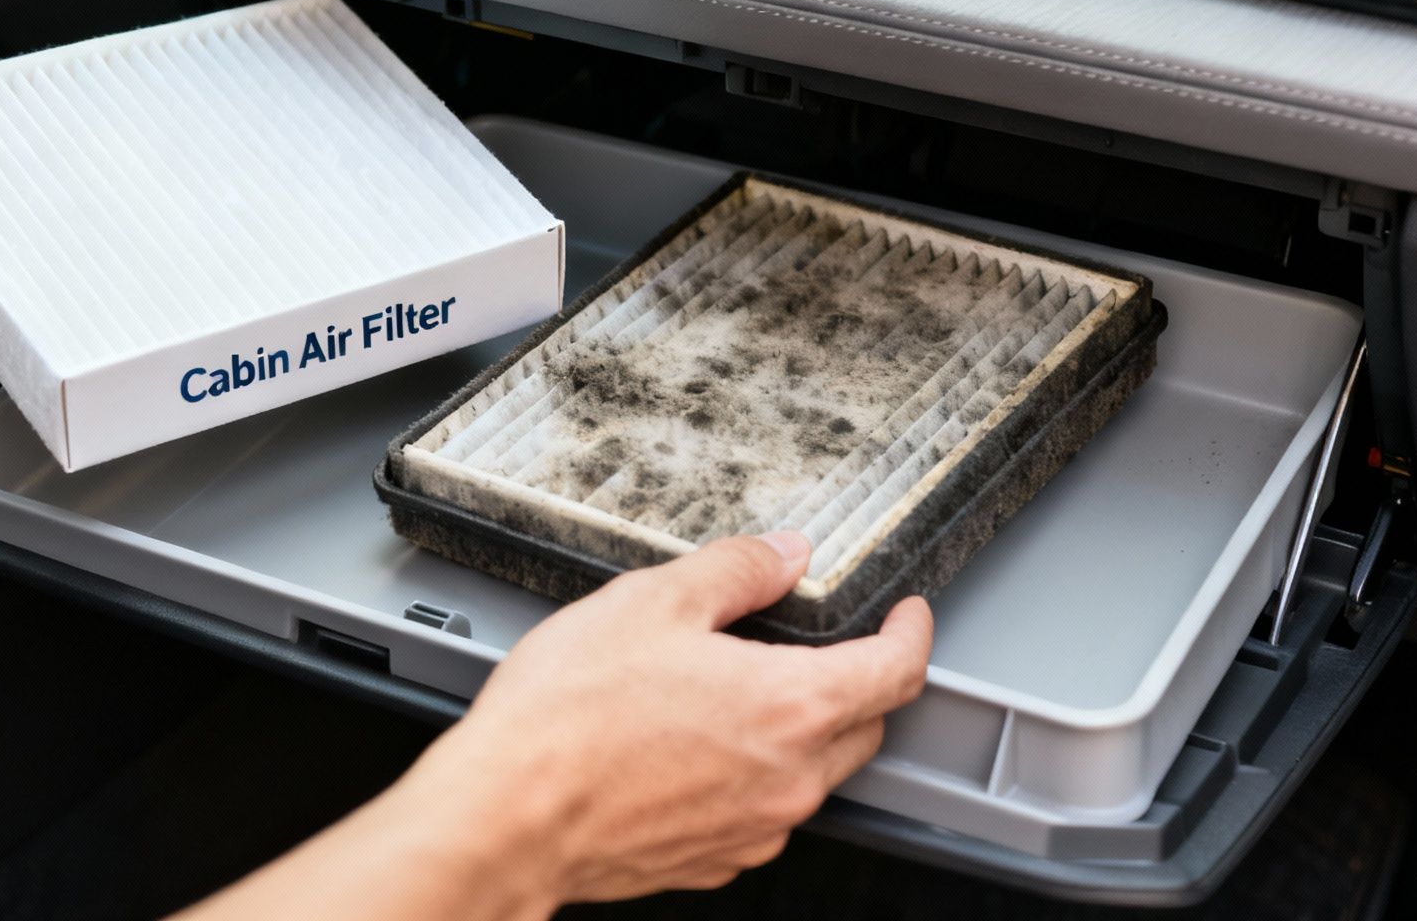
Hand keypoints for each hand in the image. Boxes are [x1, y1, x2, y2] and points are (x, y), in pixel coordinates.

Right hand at [421, 531, 932, 905]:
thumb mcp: (653, 601)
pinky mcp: (714, 860)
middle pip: (863, 726)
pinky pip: (760, 810)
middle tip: (814, 645)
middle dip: (856, 681)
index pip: (897, 671)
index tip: (907, 614)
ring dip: (797, 731)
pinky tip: (690, 743)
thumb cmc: (567, 718)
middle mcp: (788, 780)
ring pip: (811, 773)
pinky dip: (749, 774)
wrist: (504, 817)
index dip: (912, 632)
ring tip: (727, 691)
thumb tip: (783, 555)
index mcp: (790, 708)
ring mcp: (754, 830)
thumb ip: (737, 571)